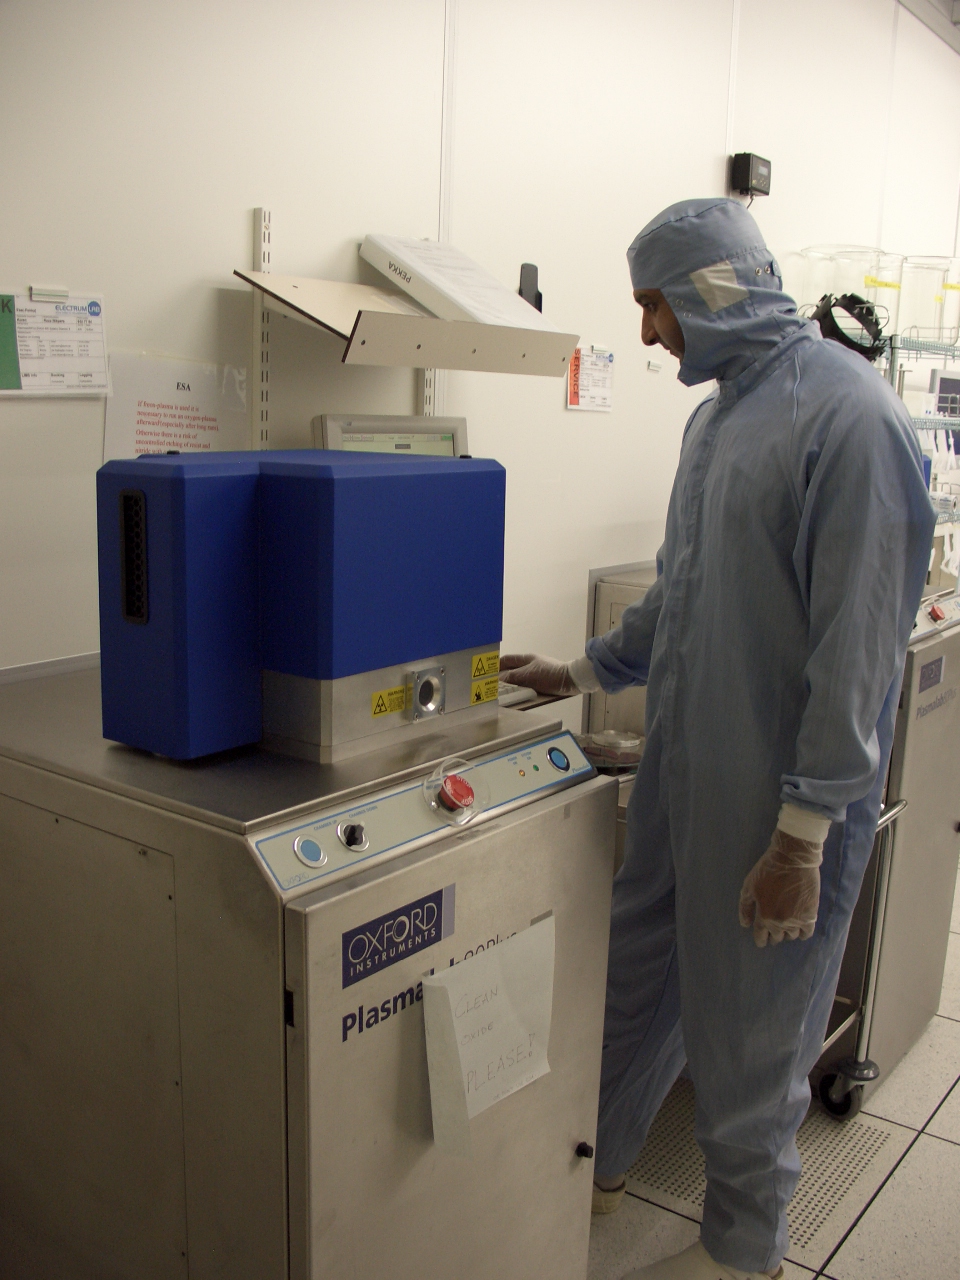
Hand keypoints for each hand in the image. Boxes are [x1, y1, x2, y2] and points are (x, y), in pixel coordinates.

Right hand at [499, 654, 578, 696]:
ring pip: (518, 680)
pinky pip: (526, 687)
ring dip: (511, 686)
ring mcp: (536, 675)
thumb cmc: (550, 674)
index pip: (506, 660)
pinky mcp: (541, 684)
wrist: (570, 681)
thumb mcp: (528, 675)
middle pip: (511, 671)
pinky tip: (515, 697)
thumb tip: (498, 679)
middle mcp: (530, 665)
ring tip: (501, 694)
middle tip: (491, 687)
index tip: (485, 673)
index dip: (495, 665)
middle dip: (501, 678)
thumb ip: (512, 676)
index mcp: (526, 659)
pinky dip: (519, 691)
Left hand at [738, 827, 823, 947]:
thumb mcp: (749, 886)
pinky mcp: (810, 915)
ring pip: (791, 936)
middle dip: (773, 935)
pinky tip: (799, 926)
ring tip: (786, 926)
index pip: (761, 937)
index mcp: (764, 917)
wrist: (793, 860)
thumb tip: (745, 924)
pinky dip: (802, 932)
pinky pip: (807, 933)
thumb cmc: (767, 871)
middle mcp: (780, 923)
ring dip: (787, 933)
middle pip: (777, 938)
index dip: (761, 940)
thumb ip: (745, 907)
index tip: (762, 939)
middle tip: (773, 929)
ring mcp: (796, 920)